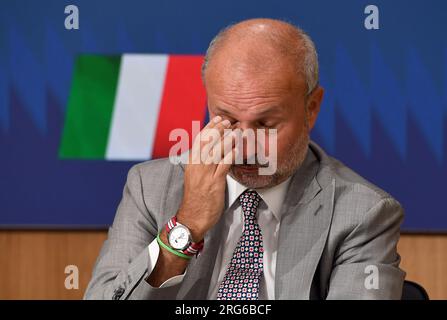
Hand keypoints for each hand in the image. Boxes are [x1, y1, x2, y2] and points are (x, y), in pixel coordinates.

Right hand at [176, 116, 237, 241]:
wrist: (192, 217)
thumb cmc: (195, 198)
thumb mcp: (195, 177)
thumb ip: (202, 164)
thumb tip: (212, 152)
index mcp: (191, 163)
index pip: (199, 140)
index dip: (209, 128)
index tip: (217, 119)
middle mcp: (197, 166)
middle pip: (207, 143)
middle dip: (218, 130)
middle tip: (228, 121)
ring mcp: (205, 175)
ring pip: (216, 152)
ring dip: (227, 140)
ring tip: (236, 131)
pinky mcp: (214, 184)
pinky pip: (223, 166)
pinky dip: (230, 156)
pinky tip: (238, 149)